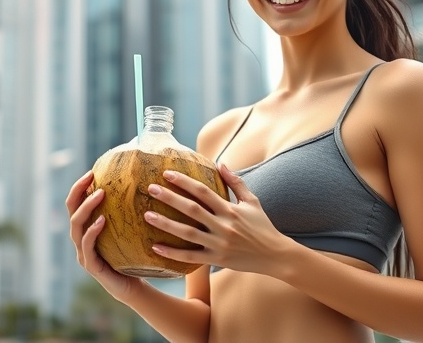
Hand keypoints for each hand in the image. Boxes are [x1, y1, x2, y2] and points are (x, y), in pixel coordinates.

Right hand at [66, 170, 143, 300]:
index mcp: (86, 229)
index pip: (75, 204)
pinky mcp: (91, 265)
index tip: (91, 171)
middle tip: (92, 177)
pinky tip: (102, 221)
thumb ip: (127, 212)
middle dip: (78, 192)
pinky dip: (92, 231)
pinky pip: (87, 246)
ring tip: (100, 194)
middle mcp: (81, 239)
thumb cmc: (133, 254)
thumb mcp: (129, 229)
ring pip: (76, 226)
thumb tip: (144, 182)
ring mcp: (84, 253)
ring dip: (87, 207)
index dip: (79, 187)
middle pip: (71, 211)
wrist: (134, 285)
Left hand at [143, 163, 291, 273]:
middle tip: (151, 188)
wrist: (275, 256)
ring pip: (188, 233)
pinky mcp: (216, 260)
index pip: (203, 192)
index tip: (167, 173)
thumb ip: (236, 182)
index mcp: (230, 209)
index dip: (184, 181)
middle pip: (192, 209)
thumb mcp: (252, 201)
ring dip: (166, 224)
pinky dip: (173, 253)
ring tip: (147, 215)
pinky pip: (191, 257)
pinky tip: (156, 247)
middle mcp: (223, 226)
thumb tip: (221, 162)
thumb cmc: (263, 226)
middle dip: (170, 198)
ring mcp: (219, 244)